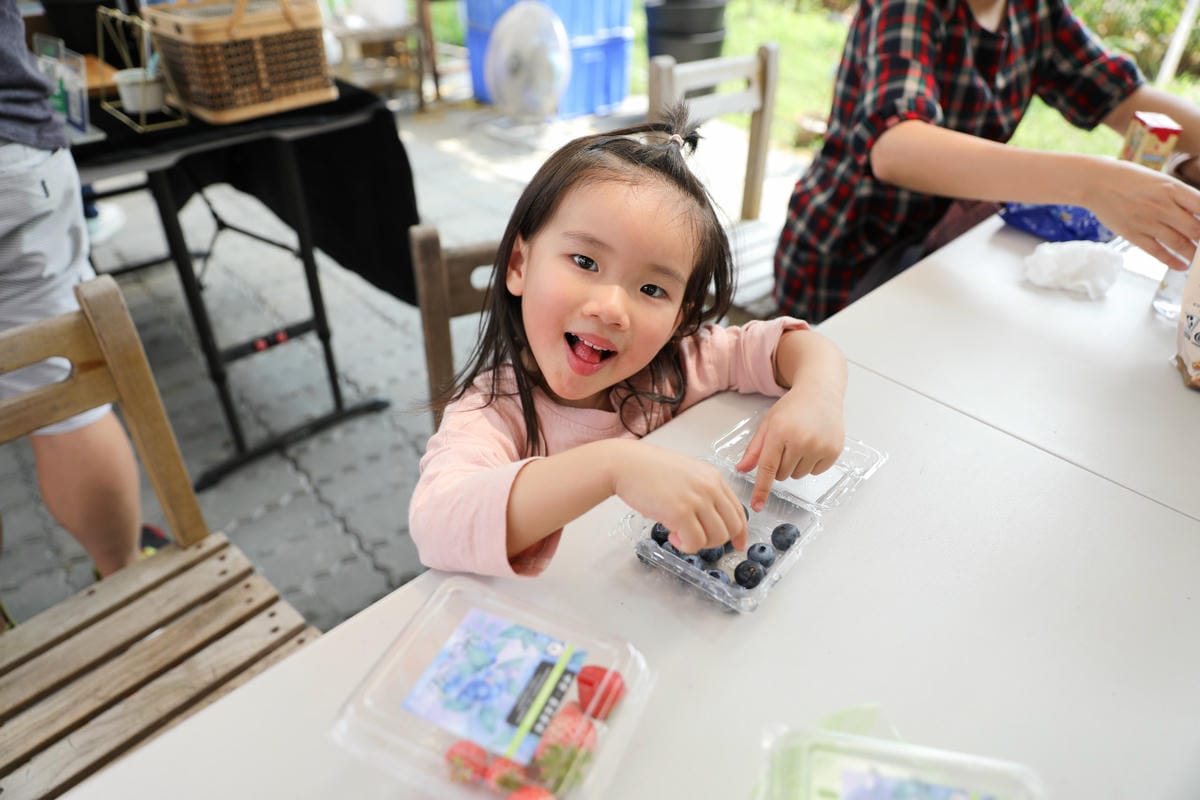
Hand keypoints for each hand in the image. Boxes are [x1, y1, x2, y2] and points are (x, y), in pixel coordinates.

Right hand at [611, 441, 747, 552]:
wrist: (626, 464)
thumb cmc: (648, 470)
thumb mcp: (686, 475)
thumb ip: (702, 493)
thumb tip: (710, 521)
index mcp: (713, 477)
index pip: (738, 510)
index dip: (740, 532)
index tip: (738, 544)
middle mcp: (710, 487)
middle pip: (732, 526)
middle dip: (718, 541)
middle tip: (697, 539)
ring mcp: (696, 499)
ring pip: (717, 537)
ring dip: (699, 543)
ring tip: (680, 535)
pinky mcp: (680, 512)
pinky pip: (695, 542)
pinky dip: (685, 546)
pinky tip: (672, 536)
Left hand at [734, 386, 845, 511]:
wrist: (821, 392)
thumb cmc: (793, 407)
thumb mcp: (768, 424)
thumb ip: (754, 449)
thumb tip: (741, 469)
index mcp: (780, 432)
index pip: (768, 468)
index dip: (762, 489)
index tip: (758, 505)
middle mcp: (801, 440)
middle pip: (782, 475)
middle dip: (780, 465)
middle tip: (786, 445)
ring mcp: (819, 446)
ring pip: (798, 475)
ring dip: (796, 465)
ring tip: (800, 443)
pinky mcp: (833, 451)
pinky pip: (815, 472)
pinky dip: (812, 464)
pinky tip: (813, 445)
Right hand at [1086, 159, 1199, 270]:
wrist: (1096, 182)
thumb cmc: (1130, 179)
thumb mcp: (1160, 181)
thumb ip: (1180, 197)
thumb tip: (1198, 215)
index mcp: (1172, 188)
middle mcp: (1162, 206)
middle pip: (1195, 229)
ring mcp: (1147, 222)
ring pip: (1179, 243)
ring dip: (1193, 254)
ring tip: (1199, 261)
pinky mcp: (1133, 234)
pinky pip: (1157, 252)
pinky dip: (1172, 261)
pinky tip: (1182, 266)